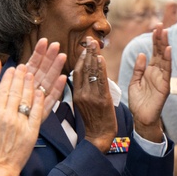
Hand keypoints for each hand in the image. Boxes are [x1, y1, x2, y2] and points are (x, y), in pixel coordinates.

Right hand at [0, 64, 47, 175]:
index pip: (2, 91)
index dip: (8, 79)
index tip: (12, 69)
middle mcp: (8, 116)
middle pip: (15, 92)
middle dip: (19, 78)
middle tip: (23, 67)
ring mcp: (21, 124)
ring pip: (26, 100)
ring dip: (30, 85)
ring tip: (32, 74)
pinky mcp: (32, 132)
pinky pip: (36, 113)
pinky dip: (39, 101)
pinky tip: (40, 91)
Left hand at [23, 38, 67, 111]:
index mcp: (18, 84)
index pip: (30, 64)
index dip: (37, 53)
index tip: (43, 41)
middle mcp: (29, 91)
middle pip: (42, 71)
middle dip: (49, 58)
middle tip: (57, 45)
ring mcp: (35, 101)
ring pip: (48, 82)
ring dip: (56, 69)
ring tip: (62, 56)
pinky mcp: (40, 113)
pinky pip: (50, 100)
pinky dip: (57, 89)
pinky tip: (63, 78)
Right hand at [72, 37, 116, 151]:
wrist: (99, 136)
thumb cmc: (94, 121)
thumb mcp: (84, 104)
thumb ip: (84, 90)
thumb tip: (86, 76)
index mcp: (76, 94)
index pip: (77, 72)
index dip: (81, 58)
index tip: (84, 46)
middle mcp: (81, 93)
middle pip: (83, 69)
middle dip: (86, 53)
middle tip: (89, 39)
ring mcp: (90, 96)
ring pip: (91, 73)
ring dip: (93, 56)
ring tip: (95, 44)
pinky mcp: (100, 100)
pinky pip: (100, 81)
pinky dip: (100, 69)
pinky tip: (100, 58)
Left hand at [127, 26, 171, 142]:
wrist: (141, 119)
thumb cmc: (138, 102)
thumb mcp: (134, 82)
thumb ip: (138, 69)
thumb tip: (142, 54)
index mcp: (150, 71)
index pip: (153, 52)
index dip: (154, 40)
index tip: (155, 27)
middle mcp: (157, 73)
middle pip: (160, 52)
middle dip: (160, 38)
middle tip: (160, 24)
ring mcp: (162, 79)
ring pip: (164, 59)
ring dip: (164, 45)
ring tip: (164, 32)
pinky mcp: (164, 87)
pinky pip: (166, 72)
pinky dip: (167, 60)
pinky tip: (167, 49)